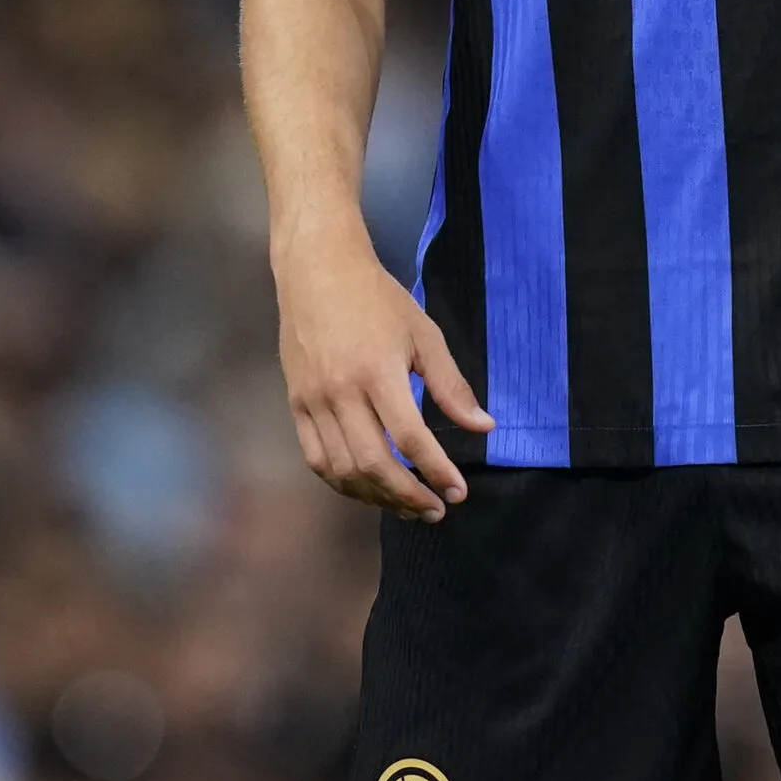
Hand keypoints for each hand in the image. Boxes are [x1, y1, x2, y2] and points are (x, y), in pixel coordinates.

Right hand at [275, 225, 493, 520]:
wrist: (317, 272)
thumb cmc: (377, 299)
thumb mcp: (424, 334)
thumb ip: (452, 385)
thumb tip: (484, 427)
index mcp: (378, 372)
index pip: (409, 438)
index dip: (435, 471)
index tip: (458, 492)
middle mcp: (341, 392)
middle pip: (373, 464)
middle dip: (408, 495)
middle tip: (436, 509)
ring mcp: (313, 401)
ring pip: (342, 470)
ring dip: (376, 497)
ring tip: (406, 505)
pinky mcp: (296, 405)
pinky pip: (317, 459)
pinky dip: (343, 482)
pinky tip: (367, 488)